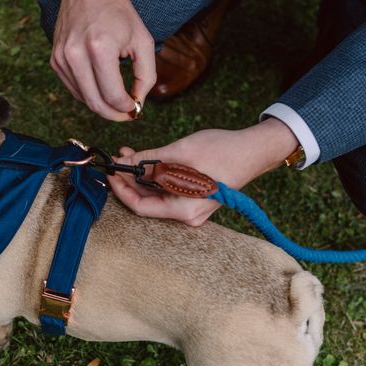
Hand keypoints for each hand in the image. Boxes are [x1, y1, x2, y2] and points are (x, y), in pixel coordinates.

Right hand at [50, 0, 155, 120]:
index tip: (136, 108)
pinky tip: (101, 88)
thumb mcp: (142, 41)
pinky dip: (90, 94)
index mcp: (99, 48)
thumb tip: (137, 104)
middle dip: (114, 114)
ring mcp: (62, 58)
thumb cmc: (119, 14)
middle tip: (126, 114)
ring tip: (116, 101)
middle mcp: (75, 55)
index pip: (113, 96)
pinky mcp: (55, 60)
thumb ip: (145, 76)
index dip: (127, 108)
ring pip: (84, 100)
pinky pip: (74, 89)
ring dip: (102, 106)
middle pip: (95, 104)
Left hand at [108, 118, 299, 225]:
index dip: (121, 189)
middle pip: (147, 201)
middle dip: (129, 180)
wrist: (255, 149)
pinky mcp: (194, 198)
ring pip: (156, 195)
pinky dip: (155, 176)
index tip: (110, 171)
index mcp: (183, 210)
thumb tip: (123, 162)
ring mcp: (191, 208)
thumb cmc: (223, 151)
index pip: (140, 207)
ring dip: (141, 176)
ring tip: (128, 153)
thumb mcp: (180, 152)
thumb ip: (148, 159)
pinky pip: (168, 190)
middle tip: (116, 159)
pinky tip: (145, 159)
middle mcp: (186, 215)